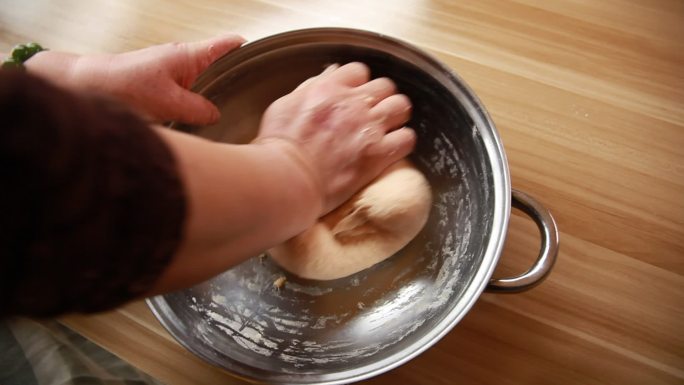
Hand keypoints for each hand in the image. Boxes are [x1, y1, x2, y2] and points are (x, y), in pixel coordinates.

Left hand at [26, 34, 244, 124]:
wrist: (88, 86)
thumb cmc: (121, 84)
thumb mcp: (167, 102)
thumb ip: (197, 109)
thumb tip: (216, 115)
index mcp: (190, 56)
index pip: (228, 46)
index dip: (248, 50)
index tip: (266, 60)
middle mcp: (185, 62)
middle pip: (221, 68)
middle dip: (235, 82)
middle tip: (254, 100)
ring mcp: (175, 75)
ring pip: (205, 85)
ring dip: (215, 98)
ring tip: (232, 114)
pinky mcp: (165, 88)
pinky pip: (191, 96)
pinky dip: (198, 106)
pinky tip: (202, 121)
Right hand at [257, 62, 415, 213]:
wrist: (288, 178)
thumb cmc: (279, 146)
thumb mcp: (285, 105)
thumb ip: (310, 88)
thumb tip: (329, 75)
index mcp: (329, 88)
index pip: (358, 71)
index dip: (359, 84)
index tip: (354, 96)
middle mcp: (353, 103)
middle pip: (385, 86)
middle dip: (381, 98)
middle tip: (373, 114)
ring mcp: (369, 127)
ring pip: (401, 107)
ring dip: (396, 116)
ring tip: (387, 129)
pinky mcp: (379, 154)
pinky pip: (407, 139)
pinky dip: (402, 142)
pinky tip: (391, 149)